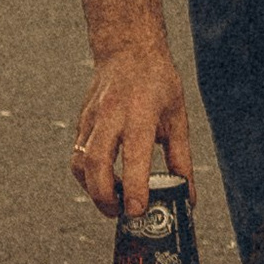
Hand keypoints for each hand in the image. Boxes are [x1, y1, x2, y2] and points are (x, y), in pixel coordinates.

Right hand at [73, 44, 193, 220]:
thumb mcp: (177, 116)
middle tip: (119, 214)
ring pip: (80, 162)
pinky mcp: (81, 122)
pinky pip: (77, 156)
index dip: (135, 187)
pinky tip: (104, 183)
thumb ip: (181, 158)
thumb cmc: (158, 82)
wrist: (128, 49)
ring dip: (92, 190)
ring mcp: (91, 118)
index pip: (134, 155)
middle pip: (96, 162)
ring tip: (112, 203)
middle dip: (103, 196)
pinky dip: (87, 177)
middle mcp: (111, 115)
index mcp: (140, 112)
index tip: (137, 210)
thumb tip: (186, 196)